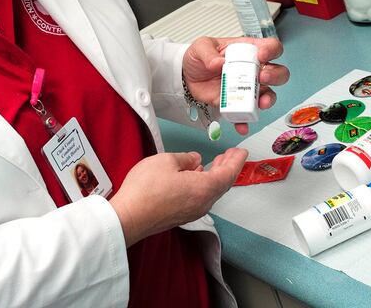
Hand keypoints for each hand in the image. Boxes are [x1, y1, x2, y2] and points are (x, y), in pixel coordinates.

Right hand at [109, 148, 247, 246]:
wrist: (128, 217)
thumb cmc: (145, 191)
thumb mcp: (166, 161)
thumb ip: (185, 158)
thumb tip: (194, 160)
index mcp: (204, 188)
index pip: (229, 173)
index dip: (237, 160)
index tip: (241, 152)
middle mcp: (203, 203)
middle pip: (223, 183)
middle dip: (228, 167)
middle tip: (231, 155)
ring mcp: (193, 211)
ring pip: (212, 191)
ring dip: (216, 175)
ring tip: (216, 163)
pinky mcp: (182, 215)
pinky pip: (201, 198)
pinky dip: (205, 184)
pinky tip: (197, 176)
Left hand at [183, 37, 288, 134]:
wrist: (188, 77)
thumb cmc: (200, 58)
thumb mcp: (201, 47)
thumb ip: (208, 53)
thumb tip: (218, 62)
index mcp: (248, 51)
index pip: (270, 47)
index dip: (271, 50)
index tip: (262, 55)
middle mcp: (253, 70)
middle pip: (278, 72)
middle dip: (275, 76)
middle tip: (262, 76)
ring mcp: (248, 89)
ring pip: (268, 95)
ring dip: (267, 100)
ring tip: (259, 102)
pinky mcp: (238, 104)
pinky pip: (247, 114)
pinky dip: (246, 120)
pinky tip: (241, 124)